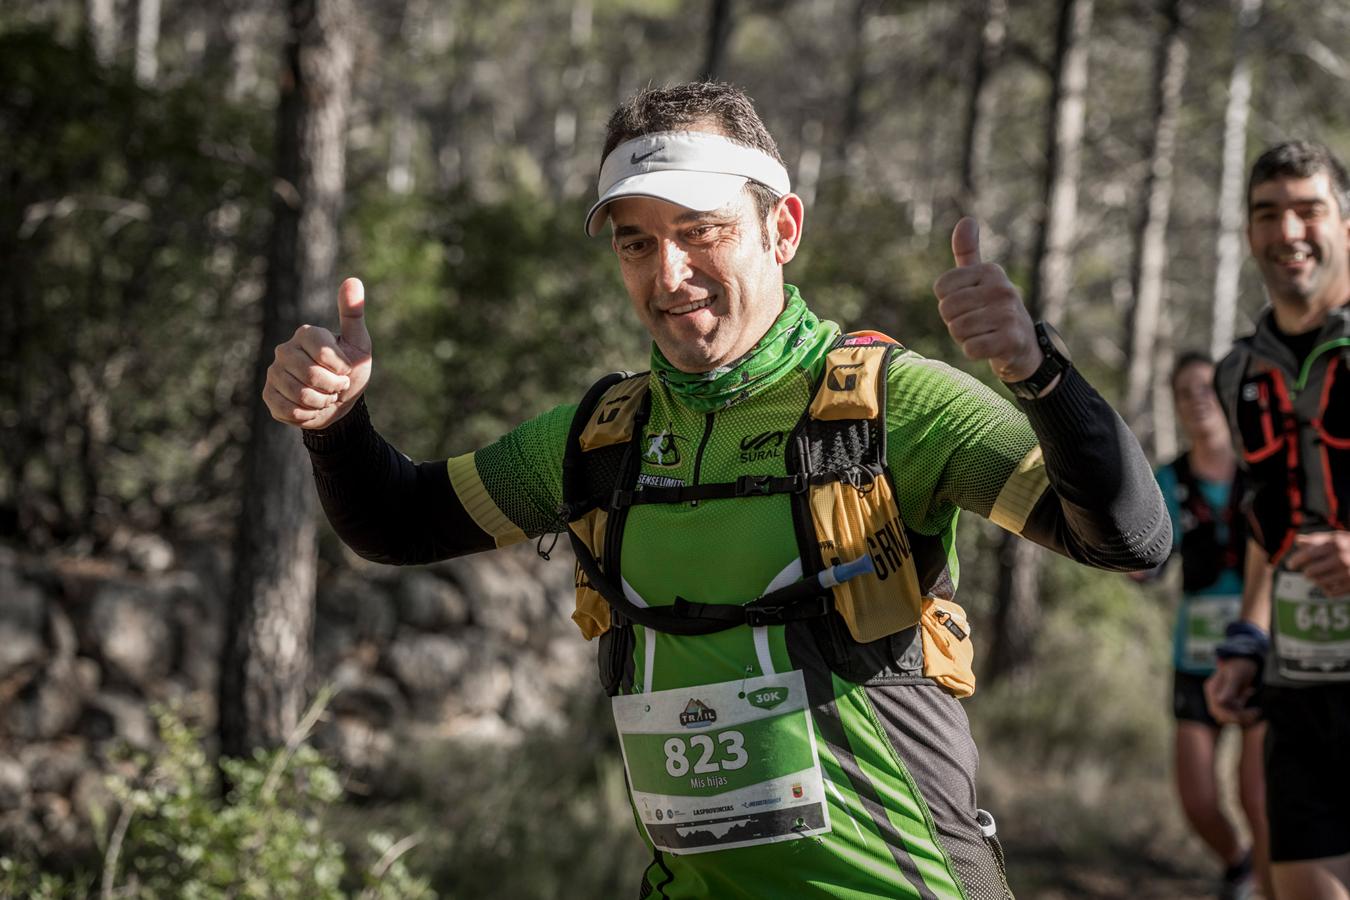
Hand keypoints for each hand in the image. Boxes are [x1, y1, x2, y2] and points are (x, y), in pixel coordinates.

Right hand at [262, 277, 372, 429]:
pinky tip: (312, 408)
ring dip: (322, 402)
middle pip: (311, 376)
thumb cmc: (350, 369)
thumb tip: (353, 280)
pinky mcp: (268, 395)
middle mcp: (284, 350)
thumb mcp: (358, 343)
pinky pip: (290, 410)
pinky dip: (309, 415)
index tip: (346, 369)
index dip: (341, 367)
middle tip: (337, 385)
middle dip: (333, 387)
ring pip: (301, 395)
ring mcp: (273, 373)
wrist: (339, 402)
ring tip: (326, 396)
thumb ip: (353, 314)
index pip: (323, 353)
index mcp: (305, 334)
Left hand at [933, 217, 1043, 383]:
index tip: (968, 305)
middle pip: (947, 310)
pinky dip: (974, 352)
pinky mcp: (1011, 340)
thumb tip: (967, 219)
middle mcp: (1002, 288)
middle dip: (955, 322)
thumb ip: (968, 252)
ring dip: (965, 338)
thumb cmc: (993, 310)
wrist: (1024, 347)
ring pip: (957, 330)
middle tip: (976, 323)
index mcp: (990, 271)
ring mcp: (1009, 314)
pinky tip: (989, 347)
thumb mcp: (981, 279)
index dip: (948, 302)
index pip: (941, 287)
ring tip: (983, 334)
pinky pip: (970, 348)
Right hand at [1204, 657, 1261, 726]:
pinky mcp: (1231, 703)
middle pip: (1221, 715)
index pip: (1216, 708)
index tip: (1243, 718)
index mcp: (1212, 688)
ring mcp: (1223, 700)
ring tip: (1256, 710)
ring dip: (1244, 717)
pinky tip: (1253, 705)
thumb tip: (1220, 701)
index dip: (1228, 716)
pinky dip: (1246, 713)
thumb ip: (1229, 688)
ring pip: (1230, 717)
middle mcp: (1215, 696)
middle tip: (1254, 713)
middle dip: (1238, 717)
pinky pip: (1237, 714)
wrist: (1247, 661)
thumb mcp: (1236, 675)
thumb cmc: (1241, 665)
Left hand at [1283, 531, 1349, 595]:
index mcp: (1335, 545)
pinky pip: (1330, 592)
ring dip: (1316, 580)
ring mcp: (1348, 574)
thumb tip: (1298, 541)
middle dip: (1306, 572)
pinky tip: (1330, 583)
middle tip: (1307, 572)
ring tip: (1318, 576)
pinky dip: (1327, 589)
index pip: (1307, 555)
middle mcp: (1341, 559)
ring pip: (1319, 583)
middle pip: (1310, 572)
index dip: (1295, 561)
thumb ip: (1316, 539)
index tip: (1290, 565)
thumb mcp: (1336, 538)